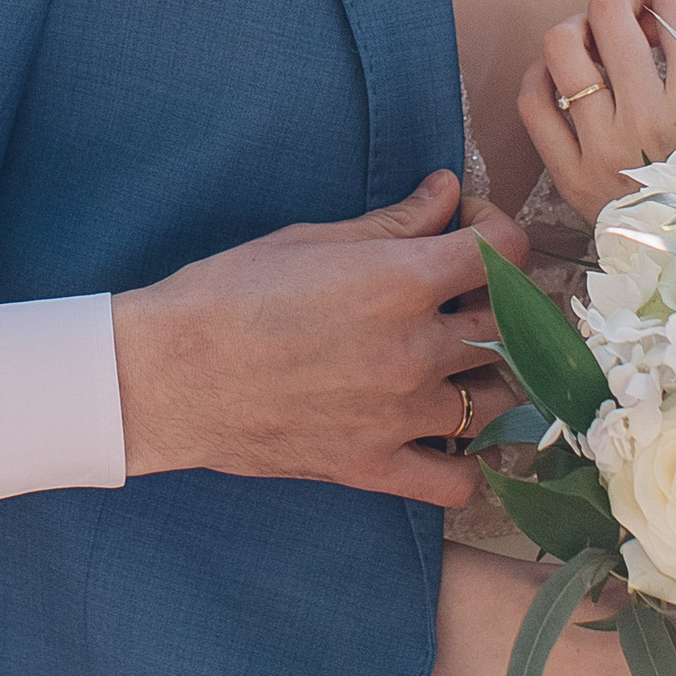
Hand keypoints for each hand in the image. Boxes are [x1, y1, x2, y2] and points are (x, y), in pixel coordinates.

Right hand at [114, 170, 515, 510]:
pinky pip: (458, 482)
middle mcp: (414, 349)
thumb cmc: (227, 295)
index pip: (505, 250)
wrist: (166, 375)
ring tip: (450, 364)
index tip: (468, 231)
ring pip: (495, 400)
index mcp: (401, 281)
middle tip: (458, 296)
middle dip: (494, 301)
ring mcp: (399, 415)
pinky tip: (442, 438)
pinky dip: (465, 464)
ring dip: (483, 378)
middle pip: (509, 326)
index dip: (496, 231)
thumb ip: (393, 222)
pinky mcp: (373, 467)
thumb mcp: (311, 240)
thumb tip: (447, 193)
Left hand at [516, 0, 675, 227]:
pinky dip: (542, 76)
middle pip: (609, 13)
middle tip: (637, 18)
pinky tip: (568, 78)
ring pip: (562, 48)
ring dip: (578, 30)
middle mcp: (650, 118)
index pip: (673, 0)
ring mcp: (606, 148)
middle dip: (624, 0)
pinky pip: (533, 102)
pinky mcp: (572, 177)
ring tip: (598, 43)